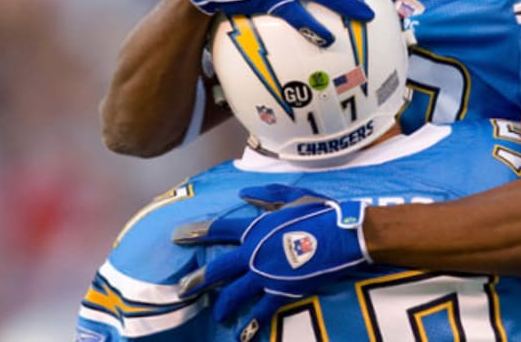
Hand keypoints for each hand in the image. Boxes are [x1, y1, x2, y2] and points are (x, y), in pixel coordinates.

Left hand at [172, 184, 369, 340]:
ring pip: (235, 294)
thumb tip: (243, 192)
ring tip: (217, 314)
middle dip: (198, 279)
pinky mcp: (282, 290)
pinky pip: (263, 311)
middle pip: (219, 268)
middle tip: (183, 288)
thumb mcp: (293, 196)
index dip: (197, 232)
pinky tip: (243, 336)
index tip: (177, 235)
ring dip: (223, 306)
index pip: (220, 229)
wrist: (343, 235)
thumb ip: (266, 195)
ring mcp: (267, 274)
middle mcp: (255, 252)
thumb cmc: (321, 212)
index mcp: (257, 228)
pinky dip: (253, 325)